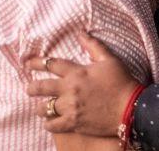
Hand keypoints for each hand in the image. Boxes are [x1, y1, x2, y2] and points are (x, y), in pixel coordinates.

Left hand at [25, 32, 140, 136]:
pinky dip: (49, 124)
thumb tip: (81, 33)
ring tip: (41, 108)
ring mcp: (71, 108)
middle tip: (29, 89)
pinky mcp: (74, 123)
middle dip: (31, 88)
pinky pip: (53, 125)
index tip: (28, 63)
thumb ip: (93, 46)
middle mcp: (70, 90)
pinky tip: (50, 122)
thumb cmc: (121, 82)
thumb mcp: (109, 60)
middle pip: (41, 87)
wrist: (131, 107)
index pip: (51, 64)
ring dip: (41, 107)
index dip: (37, 62)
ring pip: (44, 108)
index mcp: (77, 73)